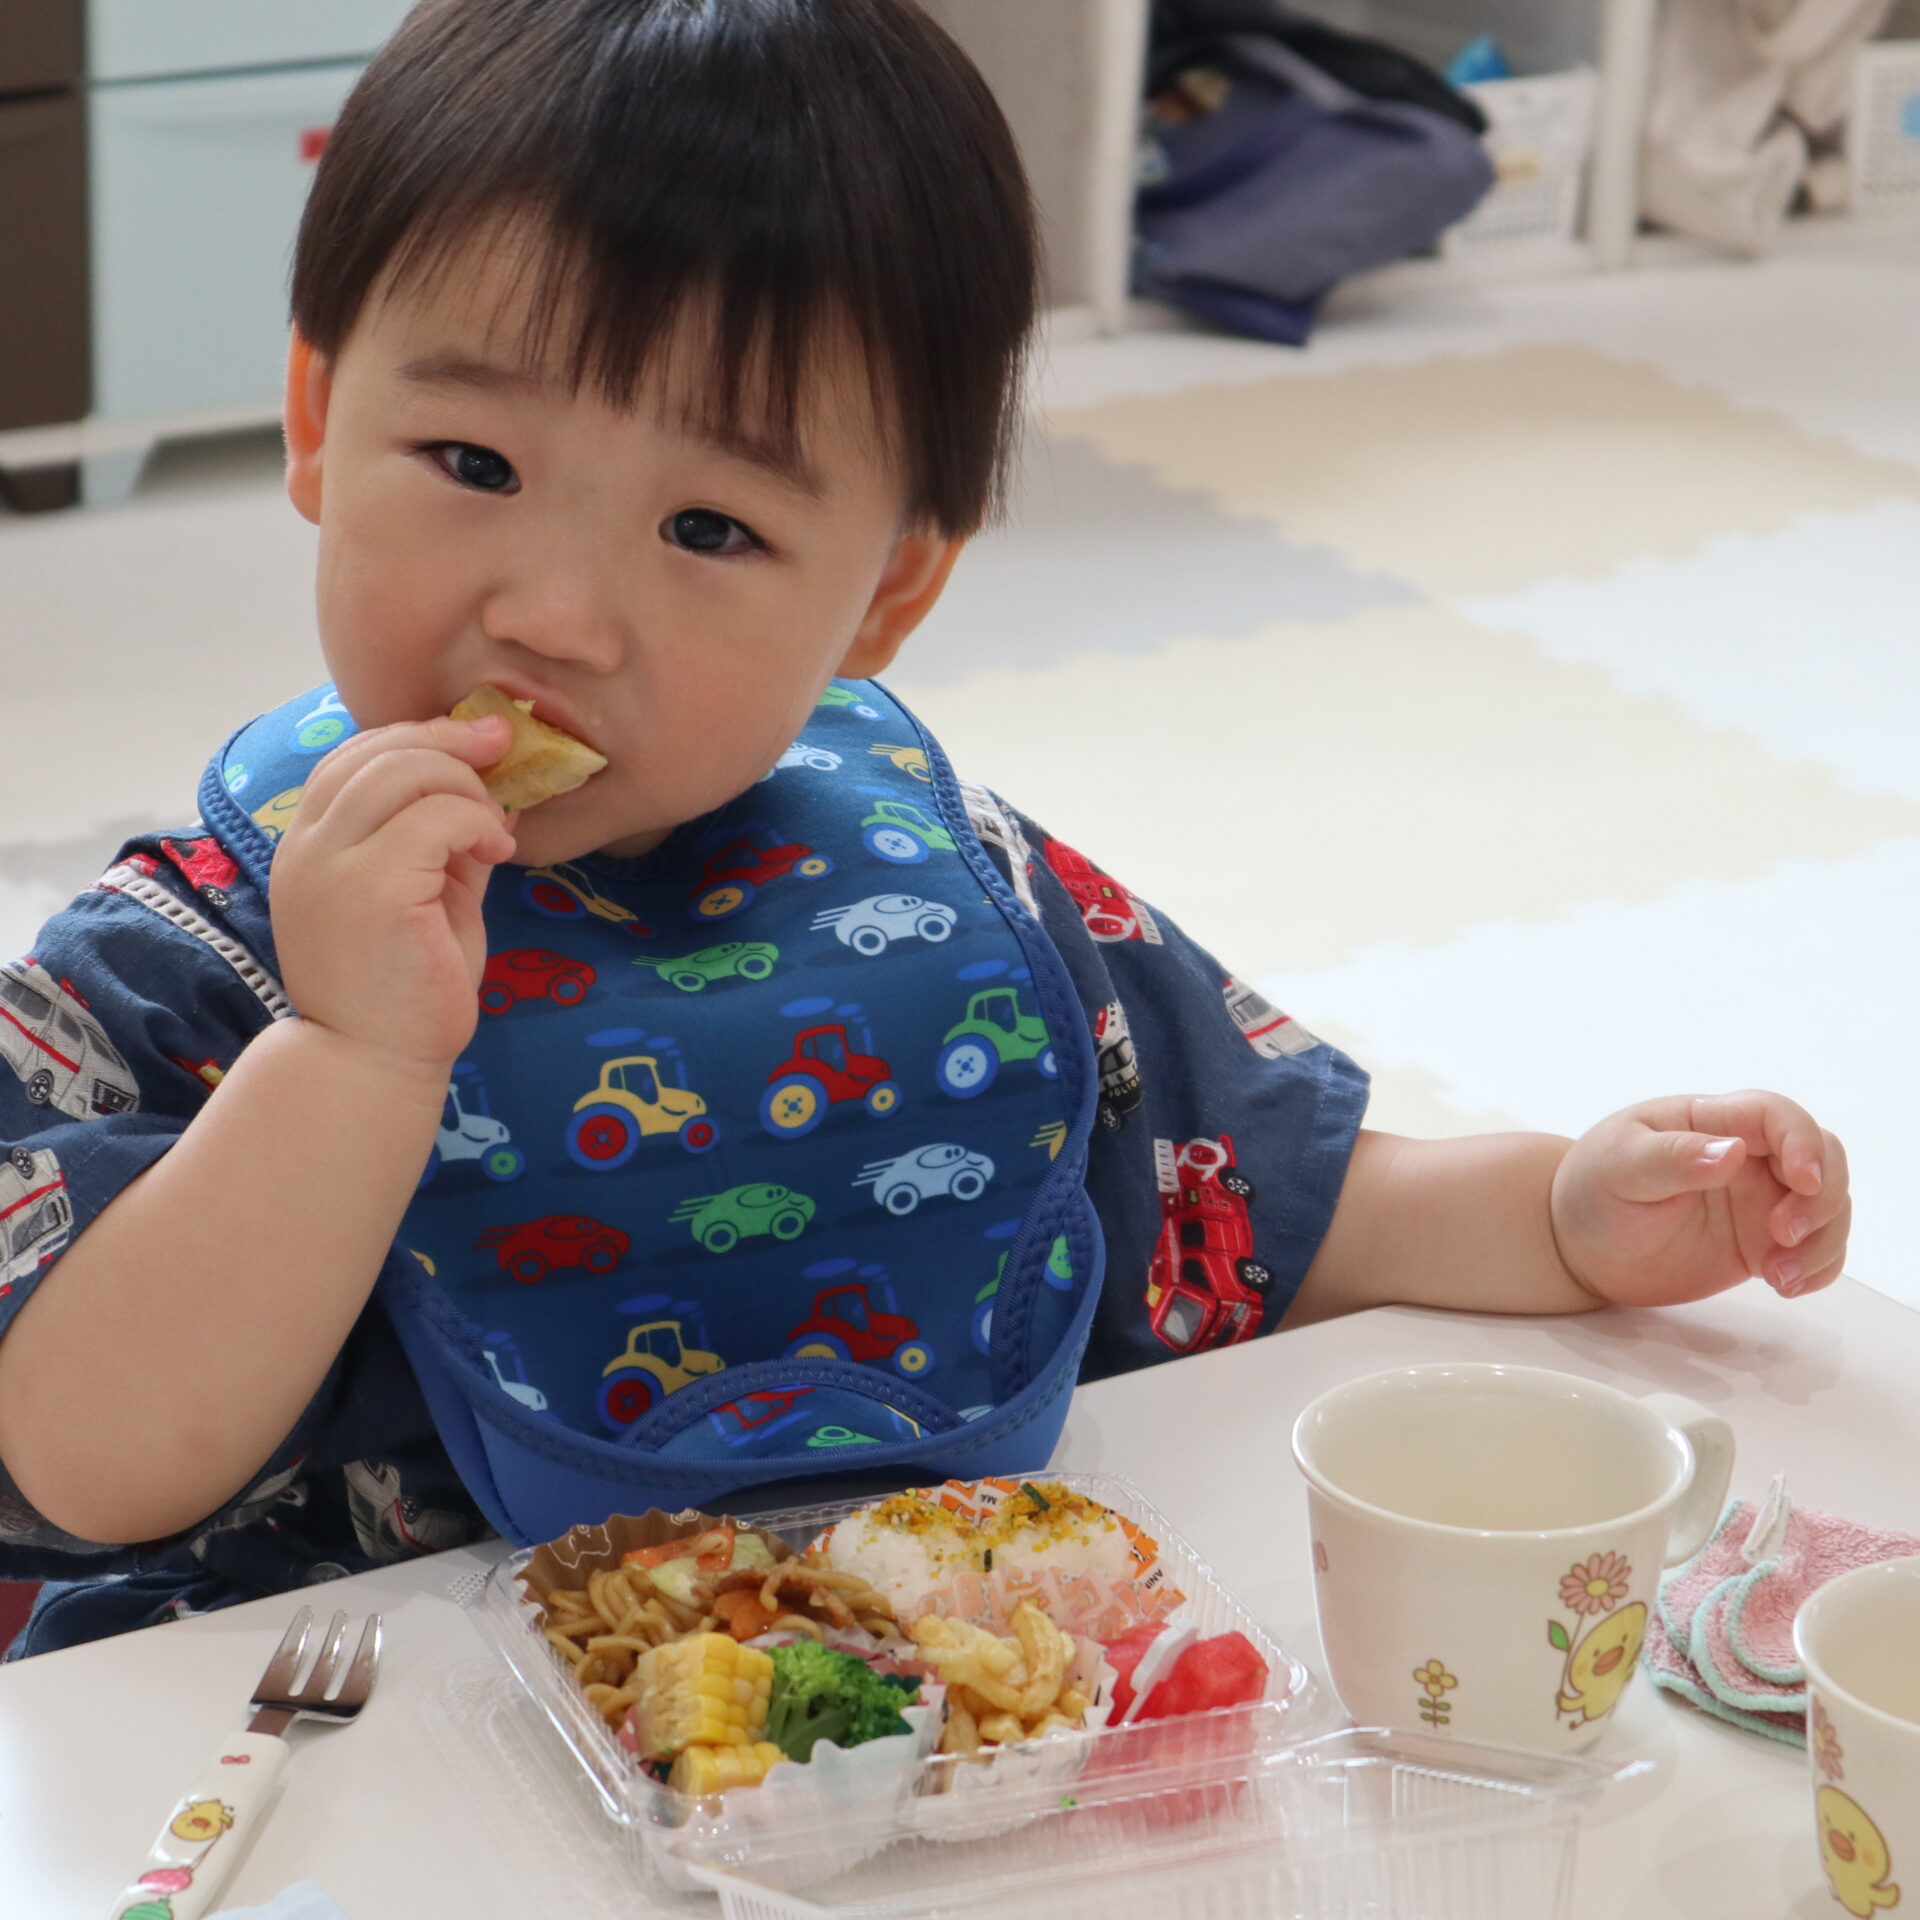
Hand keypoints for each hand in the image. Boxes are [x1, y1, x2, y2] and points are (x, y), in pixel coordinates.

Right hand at [272, 715, 516, 1072]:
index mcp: (312, 844)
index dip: (417, 734)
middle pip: (377, 752)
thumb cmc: (403, 989)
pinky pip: (433, 819)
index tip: (478, 739)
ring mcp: (331, 865)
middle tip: (502, 756)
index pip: (353, 757)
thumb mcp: (427, 897)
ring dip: (465, 786)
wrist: (374, 1063)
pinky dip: (476, 821)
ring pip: (405, 773)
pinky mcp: (371, 889)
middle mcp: (308, 846)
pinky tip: (495, 853)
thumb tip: (486, 794)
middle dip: (450, 742)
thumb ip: (441, 843)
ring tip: (492, 831)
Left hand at [1551, 1092, 1848, 1307]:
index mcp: (1711, 1121)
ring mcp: (1760, 1200)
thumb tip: (1732, 1151)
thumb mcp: (1619, 1168)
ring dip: (1823, 1241)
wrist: (1580, 1244)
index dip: (1803, 1142)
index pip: (1777, 1115)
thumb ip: (1672, 1158)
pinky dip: (1819, 1267)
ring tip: (1778, 1276)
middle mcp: (1747, 1156)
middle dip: (1823, 1197)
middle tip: (1784, 1235)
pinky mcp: (1763, 1242)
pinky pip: (1816, 1249)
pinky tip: (1785, 1285)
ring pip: (1828, 1207)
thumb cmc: (1592, 1190)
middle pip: (1823, 1158)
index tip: (1803, 1181)